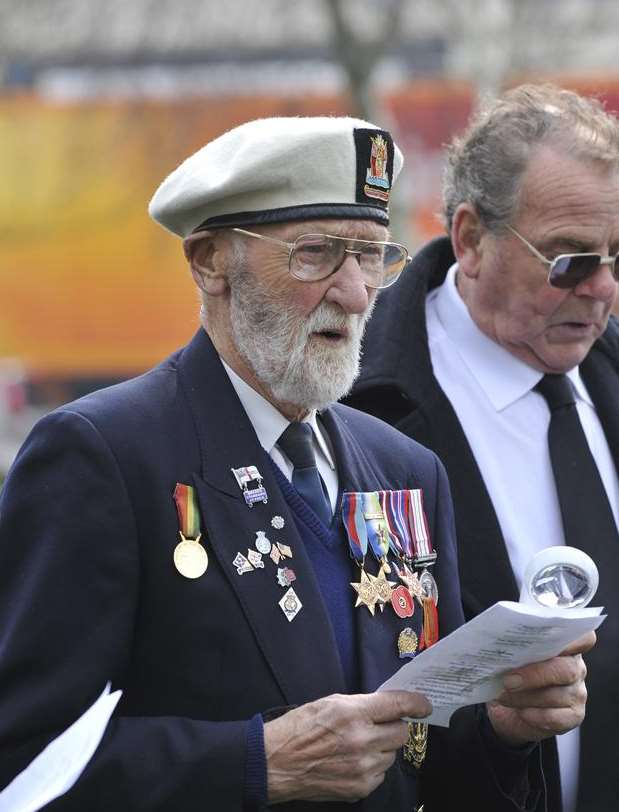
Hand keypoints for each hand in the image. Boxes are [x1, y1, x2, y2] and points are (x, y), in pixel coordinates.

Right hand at [264, 690, 430, 803]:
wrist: (277, 763)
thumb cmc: (300, 727)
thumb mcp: (330, 703)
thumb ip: (362, 705)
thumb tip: (388, 708)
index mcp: (353, 713)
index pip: (397, 705)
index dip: (416, 703)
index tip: (424, 705)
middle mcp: (362, 741)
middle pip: (401, 733)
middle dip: (395, 727)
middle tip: (380, 725)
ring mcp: (362, 768)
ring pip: (391, 755)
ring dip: (382, 748)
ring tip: (358, 744)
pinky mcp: (359, 788)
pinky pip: (380, 774)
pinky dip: (372, 766)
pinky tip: (353, 761)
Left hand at [487, 631, 595, 745]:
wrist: (505, 704)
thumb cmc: (510, 671)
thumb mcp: (511, 654)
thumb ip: (516, 646)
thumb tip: (500, 640)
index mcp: (565, 645)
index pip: (583, 638)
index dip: (572, 640)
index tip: (548, 641)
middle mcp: (576, 667)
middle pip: (567, 669)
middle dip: (535, 675)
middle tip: (508, 680)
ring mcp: (577, 693)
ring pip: (558, 695)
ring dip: (527, 697)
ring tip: (504, 695)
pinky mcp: (573, 716)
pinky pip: (557, 718)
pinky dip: (536, 716)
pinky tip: (522, 712)